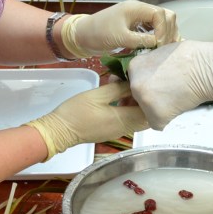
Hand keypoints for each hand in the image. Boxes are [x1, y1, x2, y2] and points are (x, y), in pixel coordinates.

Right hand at [26, 82, 146, 158]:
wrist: (58, 130)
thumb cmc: (77, 111)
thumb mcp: (98, 94)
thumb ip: (119, 89)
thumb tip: (136, 83)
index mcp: (123, 120)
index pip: (149, 113)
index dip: (153, 99)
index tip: (151, 84)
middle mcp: (124, 128)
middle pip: (145, 117)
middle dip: (146, 101)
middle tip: (141, 82)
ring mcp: (117, 131)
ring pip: (136, 118)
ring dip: (135, 103)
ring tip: (127, 84)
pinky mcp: (110, 130)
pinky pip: (126, 119)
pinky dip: (127, 107)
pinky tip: (118, 93)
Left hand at [62, 0, 178, 57]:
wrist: (82, 35)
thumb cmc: (99, 33)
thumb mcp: (120, 37)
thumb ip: (140, 40)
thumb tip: (158, 44)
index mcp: (136, 8)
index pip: (160, 14)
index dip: (164, 30)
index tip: (159, 45)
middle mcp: (140, 10)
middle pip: (165, 16)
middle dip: (169, 31)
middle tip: (165, 49)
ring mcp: (139, 18)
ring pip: (162, 22)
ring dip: (166, 34)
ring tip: (164, 50)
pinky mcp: (137, 26)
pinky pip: (154, 29)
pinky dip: (159, 37)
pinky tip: (158, 48)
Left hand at [129, 40, 212, 128]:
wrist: (207, 68)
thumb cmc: (190, 57)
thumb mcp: (160, 54)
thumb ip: (147, 67)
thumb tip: (144, 77)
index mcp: (134, 67)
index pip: (133, 83)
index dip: (148, 85)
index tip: (159, 83)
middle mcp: (134, 85)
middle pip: (137, 98)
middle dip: (152, 97)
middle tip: (170, 90)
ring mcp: (144, 102)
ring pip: (147, 112)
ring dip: (159, 109)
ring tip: (176, 96)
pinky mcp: (156, 117)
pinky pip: (158, 123)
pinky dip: (168, 118)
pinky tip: (179, 105)